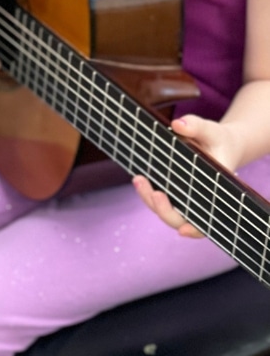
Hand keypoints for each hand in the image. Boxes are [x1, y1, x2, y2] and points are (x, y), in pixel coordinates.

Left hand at [133, 114, 241, 238]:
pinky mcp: (171, 190)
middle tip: (155, 193)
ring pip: (165, 209)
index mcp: (214, 195)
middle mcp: (198, 201)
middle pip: (179, 219)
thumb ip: (196, 126)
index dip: (194, 230)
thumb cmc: (217, 140)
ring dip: (149, 199)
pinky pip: (159, 198)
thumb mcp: (211, 130)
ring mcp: (183, 197)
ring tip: (138, 179)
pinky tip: (139, 179)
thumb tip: (178, 124)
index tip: (182, 231)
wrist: (218, 143)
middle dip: (164, 210)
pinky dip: (148, 192)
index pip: (205, 222)